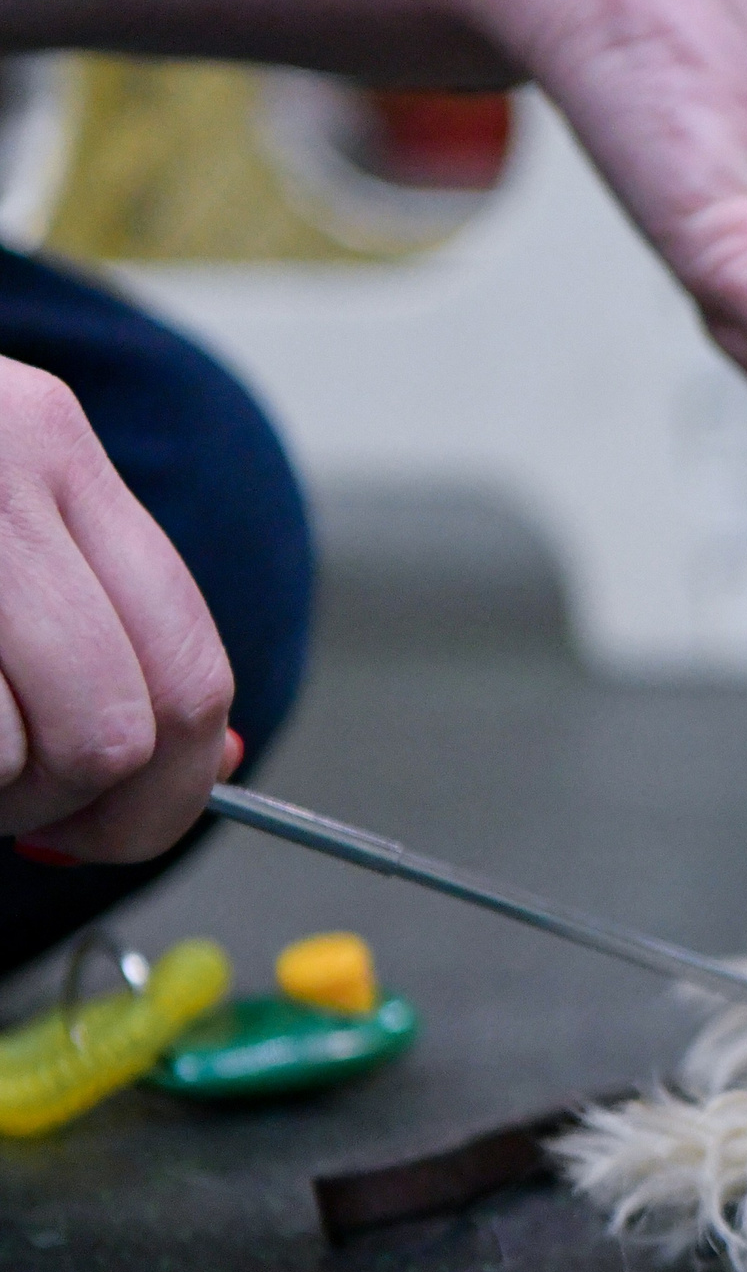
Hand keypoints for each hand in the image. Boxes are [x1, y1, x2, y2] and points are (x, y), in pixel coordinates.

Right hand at [0, 361, 238, 862]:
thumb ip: (90, 608)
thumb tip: (202, 761)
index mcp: (53, 445)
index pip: (189, 658)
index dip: (175, 784)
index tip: (123, 826)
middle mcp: (4, 467)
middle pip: (123, 726)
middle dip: (78, 807)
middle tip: (20, 808)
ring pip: (27, 753)